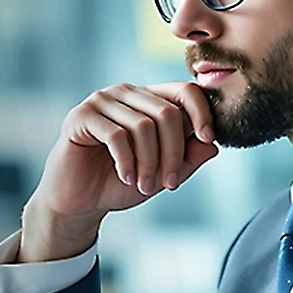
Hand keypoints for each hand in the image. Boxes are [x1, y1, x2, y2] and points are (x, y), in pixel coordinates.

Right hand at [19, 82, 217, 261]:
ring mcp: (101, 101)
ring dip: (149, 163)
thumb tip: (214, 145)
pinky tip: (126, 177)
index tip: (207, 139)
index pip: (184, 90)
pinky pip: (116, 135)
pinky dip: (127, 161)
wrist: (78, 202)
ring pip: (143, 126)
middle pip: (167, 112)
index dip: (202, 112)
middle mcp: (126, 93)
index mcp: (148, 100)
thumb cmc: (117, 184)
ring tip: (144, 186)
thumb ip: (187, 159)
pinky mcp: (81, 117)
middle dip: (173, 153)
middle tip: (169, 184)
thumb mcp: (160, 174)